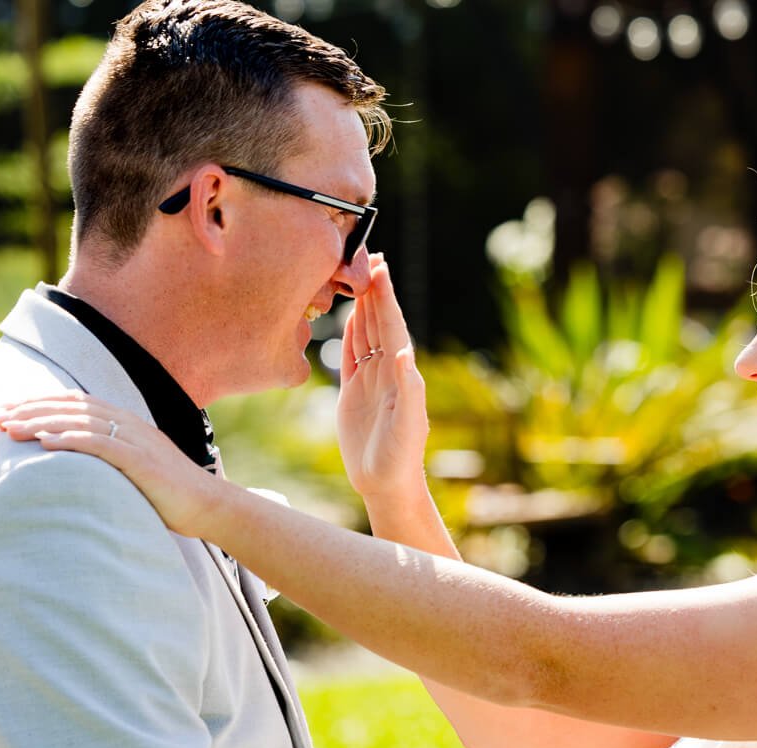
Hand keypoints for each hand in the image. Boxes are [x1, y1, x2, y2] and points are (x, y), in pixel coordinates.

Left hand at [0, 393, 234, 539]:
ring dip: (41, 423)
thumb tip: (75, 465)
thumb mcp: (136, 469)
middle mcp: (129, 424)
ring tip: (10, 430)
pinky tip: (45, 443)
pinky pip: (100, 445)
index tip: (6, 410)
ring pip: (80, 422)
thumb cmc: (171, 495)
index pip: (75, 403)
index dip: (38, 403)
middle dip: (29, 409)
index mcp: (127, 423)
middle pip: (71, 407)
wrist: (210, 506)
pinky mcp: (142, 461)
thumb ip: (109, 459)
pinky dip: (70, 441)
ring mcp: (136, 441)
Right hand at [334, 254, 429, 502]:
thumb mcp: (406, 424)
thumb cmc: (400, 458)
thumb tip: (405, 352)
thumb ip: (408, 389)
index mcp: (401, 374)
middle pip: (378, 322)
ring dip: (362, 305)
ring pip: (365, 333)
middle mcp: (388, 372)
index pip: (392, 327)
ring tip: (356, 275)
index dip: (386, 297)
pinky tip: (349, 315)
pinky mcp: (355, 393)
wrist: (386, 483)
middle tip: (365, 255)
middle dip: (374, 290)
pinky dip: (350, 333)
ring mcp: (372, 380)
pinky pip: (352, 355)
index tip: (380, 266)